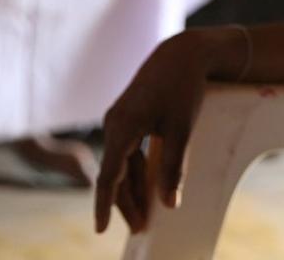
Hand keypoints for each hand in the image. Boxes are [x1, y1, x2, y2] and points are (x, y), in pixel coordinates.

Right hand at [94, 31, 216, 234]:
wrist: (182, 53)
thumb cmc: (183, 88)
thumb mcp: (182, 130)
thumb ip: (174, 169)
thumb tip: (170, 204)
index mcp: (122, 127)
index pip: (107, 176)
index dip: (104, 206)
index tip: (101, 230)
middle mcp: (113, 123)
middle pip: (113, 174)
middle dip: (125, 203)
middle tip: (140, 229)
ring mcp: (119, 119)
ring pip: (121, 163)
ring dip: (131, 189)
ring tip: (144, 215)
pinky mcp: (128, 117)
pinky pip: (127, 151)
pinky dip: (135, 171)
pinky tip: (145, 188)